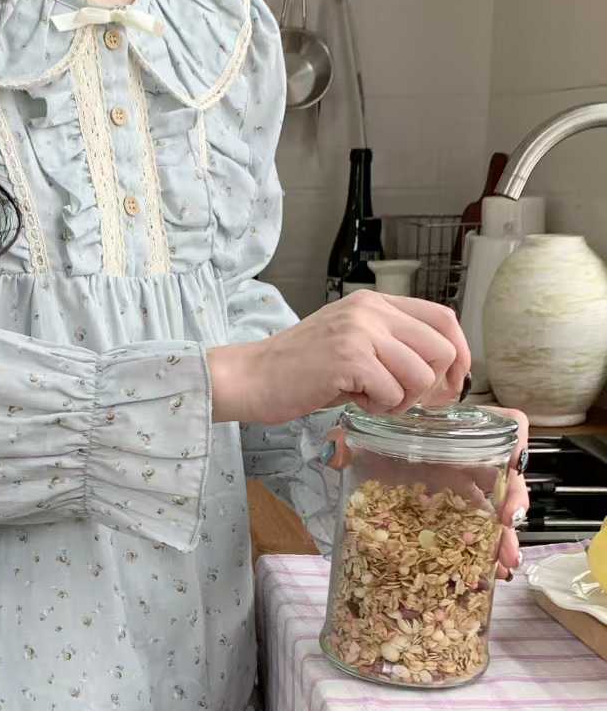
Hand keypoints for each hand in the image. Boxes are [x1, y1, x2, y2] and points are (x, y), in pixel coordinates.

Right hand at [208, 290, 470, 426]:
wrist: (251, 377)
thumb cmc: (298, 368)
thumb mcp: (350, 342)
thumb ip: (390, 346)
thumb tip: (438, 374)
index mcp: (374, 303)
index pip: (443, 317)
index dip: (459, 353)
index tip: (452, 381)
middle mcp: (371, 311)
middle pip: (441, 348)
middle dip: (432, 386)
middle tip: (403, 400)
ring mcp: (360, 333)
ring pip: (420, 375)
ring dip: (401, 400)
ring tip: (370, 400)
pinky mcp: (349, 359)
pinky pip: (392, 393)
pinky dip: (379, 408)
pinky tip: (354, 403)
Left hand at [324, 404, 529, 579]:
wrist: (368, 465)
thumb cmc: (375, 446)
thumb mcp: (363, 440)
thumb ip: (348, 443)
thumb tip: (332, 454)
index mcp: (456, 437)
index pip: (505, 426)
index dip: (516, 443)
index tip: (513, 466)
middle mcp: (468, 465)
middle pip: (506, 478)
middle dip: (514, 502)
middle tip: (509, 525)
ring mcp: (464, 496)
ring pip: (496, 514)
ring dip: (505, 538)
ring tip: (505, 563)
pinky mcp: (456, 521)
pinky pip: (478, 537)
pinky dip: (485, 556)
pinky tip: (489, 576)